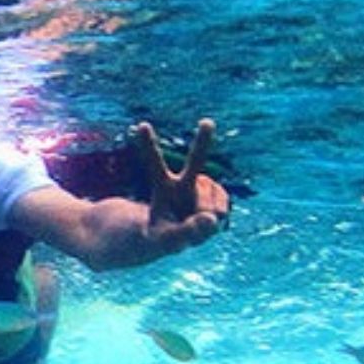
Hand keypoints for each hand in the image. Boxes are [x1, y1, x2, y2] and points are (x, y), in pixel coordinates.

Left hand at [133, 119, 229, 248]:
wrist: (173, 237)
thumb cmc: (161, 237)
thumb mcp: (164, 242)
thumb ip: (184, 233)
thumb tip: (211, 220)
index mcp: (163, 186)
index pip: (154, 164)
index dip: (148, 146)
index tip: (141, 125)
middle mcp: (184, 182)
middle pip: (196, 160)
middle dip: (203, 141)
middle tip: (207, 122)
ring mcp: (202, 188)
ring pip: (211, 201)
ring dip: (206, 216)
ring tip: (194, 223)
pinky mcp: (218, 197)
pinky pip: (222, 209)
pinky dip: (217, 219)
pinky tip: (207, 221)